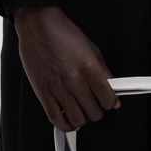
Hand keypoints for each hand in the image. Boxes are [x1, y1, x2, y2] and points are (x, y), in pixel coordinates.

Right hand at [14, 4, 119, 131]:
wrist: (38, 25)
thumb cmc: (62, 34)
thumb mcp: (91, 49)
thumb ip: (103, 72)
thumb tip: (113, 90)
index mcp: (89, 68)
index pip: (108, 100)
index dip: (110, 103)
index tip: (108, 102)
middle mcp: (74, 80)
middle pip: (94, 113)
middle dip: (97, 111)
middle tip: (93, 105)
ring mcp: (57, 88)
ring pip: (77, 120)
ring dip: (82, 119)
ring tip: (81, 111)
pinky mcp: (42, 92)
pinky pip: (56, 119)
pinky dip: (65, 125)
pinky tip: (68, 119)